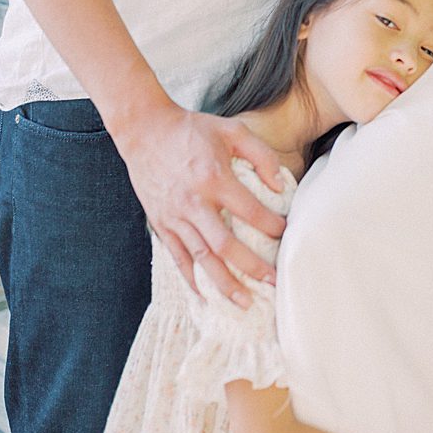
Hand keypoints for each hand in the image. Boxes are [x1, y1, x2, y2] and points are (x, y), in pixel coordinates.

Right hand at [114, 103, 286, 305]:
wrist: (145, 130)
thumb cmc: (193, 129)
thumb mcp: (232, 129)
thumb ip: (261, 154)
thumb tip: (280, 187)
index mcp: (214, 178)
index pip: (249, 211)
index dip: (271, 226)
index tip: (286, 233)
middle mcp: (194, 202)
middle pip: (225, 246)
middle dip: (252, 268)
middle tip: (274, 283)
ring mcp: (174, 216)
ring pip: (202, 259)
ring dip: (224, 284)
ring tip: (244, 303)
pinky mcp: (161, 223)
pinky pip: (177, 257)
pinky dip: (192, 279)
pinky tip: (206, 295)